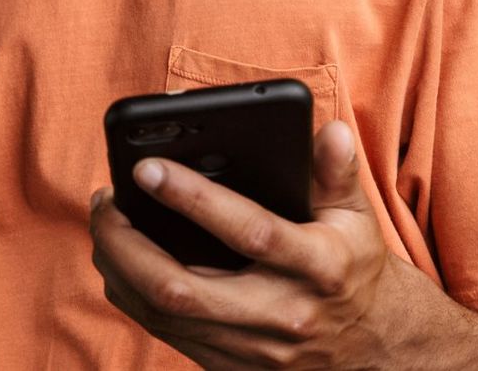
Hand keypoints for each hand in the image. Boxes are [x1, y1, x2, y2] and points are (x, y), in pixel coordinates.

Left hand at [88, 119, 398, 368]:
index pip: (250, 231)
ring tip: (106, 224)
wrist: (372, 346)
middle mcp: (282, 314)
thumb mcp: (357, 216)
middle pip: (183, 289)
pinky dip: (133, 296)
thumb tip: (331, 130)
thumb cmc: (353, 266)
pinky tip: (120, 261)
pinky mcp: (231, 367)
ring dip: (120, 269)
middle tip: (105, 202)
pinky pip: (166, 334)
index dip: (195, 199)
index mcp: (319, 267)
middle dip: (128, 245)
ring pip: (164, 316)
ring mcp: (253, 348)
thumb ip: (337, 171)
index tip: (147, 167)